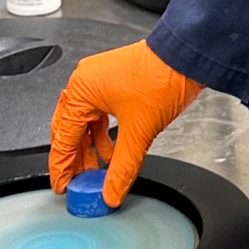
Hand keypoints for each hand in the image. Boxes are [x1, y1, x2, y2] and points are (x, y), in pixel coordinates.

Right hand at [48, 40, 201, 207]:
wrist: (186, 56)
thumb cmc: (162, 78)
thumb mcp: (139, 132)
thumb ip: (122, 168)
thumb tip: (111, 192)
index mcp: (82, 90)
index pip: (63, 137)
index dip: (62, 166)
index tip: (62, 185)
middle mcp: (86, 81)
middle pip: (70, 129)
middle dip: (75, 159)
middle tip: (77, 182)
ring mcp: (99, 79)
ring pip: (86, 122)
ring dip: (91, 148)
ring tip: (96, 171)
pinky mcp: (114, 81)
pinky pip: (99, 113)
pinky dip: (103, 134)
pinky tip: (111, 150)